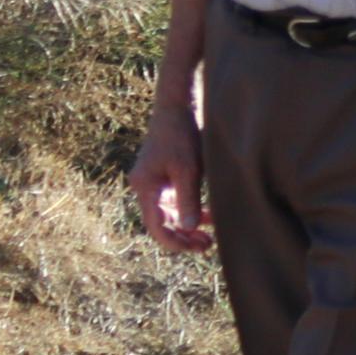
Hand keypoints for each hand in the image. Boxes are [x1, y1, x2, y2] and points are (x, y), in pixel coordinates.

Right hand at [129, 104, 212, 253]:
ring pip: (170, 214)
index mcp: (146, 186)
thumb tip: (188, 229)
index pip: (155, 225)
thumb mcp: (188, 168)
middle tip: (207, 246)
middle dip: (182, 237)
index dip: (173, 241)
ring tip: (208, 239)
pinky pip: (177, 202)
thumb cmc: (182, 135)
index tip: (194, 248)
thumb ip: (188, 198)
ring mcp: (157, 182)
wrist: (181, 106)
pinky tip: (209, 219)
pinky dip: (191, 211)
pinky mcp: (169, 176)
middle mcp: (147, 187)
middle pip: (162, 222)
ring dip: (187, 227)